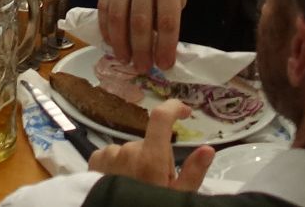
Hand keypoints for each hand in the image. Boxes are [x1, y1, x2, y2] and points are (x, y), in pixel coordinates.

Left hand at [88, 101, 215, 191]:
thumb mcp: (177, 196)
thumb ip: (193, 172)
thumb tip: (208, 149)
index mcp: (150, 158)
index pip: (161, 118)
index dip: (174, 108)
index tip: (185, 112)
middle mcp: (128, 150)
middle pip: (149, 144)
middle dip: (155, 158)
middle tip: (156, 183)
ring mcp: (110, 153)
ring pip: (131, 151)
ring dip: (136, 163)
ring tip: (135, 186)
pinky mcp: (96, 159)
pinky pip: (113, 154)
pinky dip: (118, 165)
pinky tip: (119, 181)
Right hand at [100, 0, 189, 70]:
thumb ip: (173, 8)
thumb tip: (162, 42)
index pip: (168, 21)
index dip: (165, 47)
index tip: (165, 65)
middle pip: (140, 23)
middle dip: (142, 51)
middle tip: (143, 68)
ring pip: (118, 17)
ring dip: (121, 44)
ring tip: (126, 60)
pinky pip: (104, 6)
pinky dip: (106, 28)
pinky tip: (111, 41)